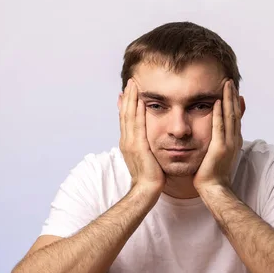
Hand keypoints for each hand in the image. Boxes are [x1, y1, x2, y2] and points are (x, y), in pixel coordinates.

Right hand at [118, 79, 164, 193]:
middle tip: (130, 82)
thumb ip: (145, 149)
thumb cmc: (149, 178)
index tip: (127, 93)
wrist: (146, 190)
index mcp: (128, 143)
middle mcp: (126, 141)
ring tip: (133, 85)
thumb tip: (148, 144)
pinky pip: (138, 124)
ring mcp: (131, 142)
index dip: (126, 106)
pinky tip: (140, 100)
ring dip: (131, 99)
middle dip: (128, 97)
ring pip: (129, 115)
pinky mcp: (139, 145)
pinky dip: (138, 110)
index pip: (125, 120)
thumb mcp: (146, 159)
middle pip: (125, 114)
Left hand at [193, 80, 242, 191]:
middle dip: (232, 96)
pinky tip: (216, 102)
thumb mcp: (218, 154)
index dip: (234, 102)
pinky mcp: (219, 148)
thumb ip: (219, 141)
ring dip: (228, 100)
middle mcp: (234, 140)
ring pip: (229, 116)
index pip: (235, 117)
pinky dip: (218, 114)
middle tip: (229, 81)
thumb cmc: (213, 174)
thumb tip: (218, 133)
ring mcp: (228, 144)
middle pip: (235, 113)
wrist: (214, 189)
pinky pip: (219, 127)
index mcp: (234, 140)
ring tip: (226, 85)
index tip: (231, 89)